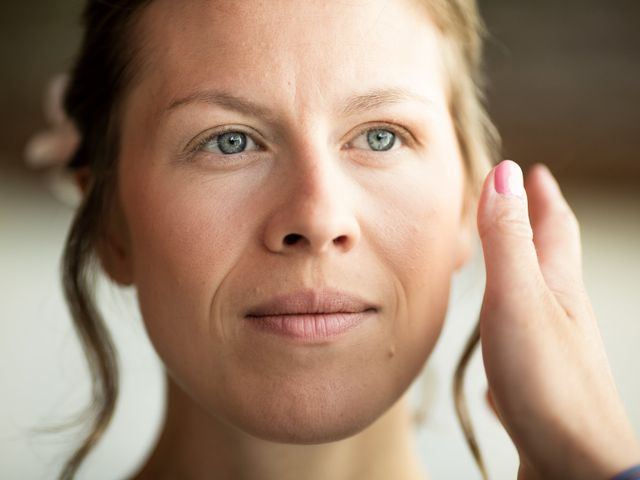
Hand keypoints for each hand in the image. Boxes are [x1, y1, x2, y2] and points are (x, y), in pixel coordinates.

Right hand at [476, 160, 639, 478]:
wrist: (574, 464)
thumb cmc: (547, 383)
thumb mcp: (518, 298)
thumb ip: (507, 239)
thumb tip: (505, 174)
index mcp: (557, 286)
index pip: (554, 226)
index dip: (542, 194)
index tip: (532, 170)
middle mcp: (561, 314)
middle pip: (552, 259)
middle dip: (536, 227)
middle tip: (523, 206)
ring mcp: (552, 350)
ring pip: (537, 298)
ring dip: (522, 271)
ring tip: (507, 262)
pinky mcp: (538, 384)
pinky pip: (522, 338)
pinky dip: (509, 321)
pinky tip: (500, 339)